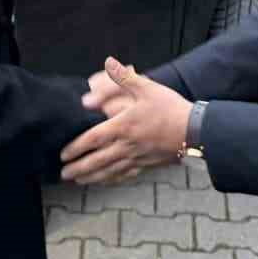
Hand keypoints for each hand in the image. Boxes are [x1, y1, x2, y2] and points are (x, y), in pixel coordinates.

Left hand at [61, 58, 190, 184]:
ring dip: (91, 177)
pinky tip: (105, 182)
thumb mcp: (146, 87)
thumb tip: (100, 76)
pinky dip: (111, 180)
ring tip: (77, 180)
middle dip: (78, 168)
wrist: (194, 130)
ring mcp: (136, 157)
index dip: (76, 148)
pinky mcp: (147, 165)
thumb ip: (121, 80)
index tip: (64, 153)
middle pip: (97, 160)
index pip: (93, 139)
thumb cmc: (169, 107)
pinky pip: (125, 175)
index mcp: (123, 126)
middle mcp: (126, 145)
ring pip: (108, 171)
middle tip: (63, 173)